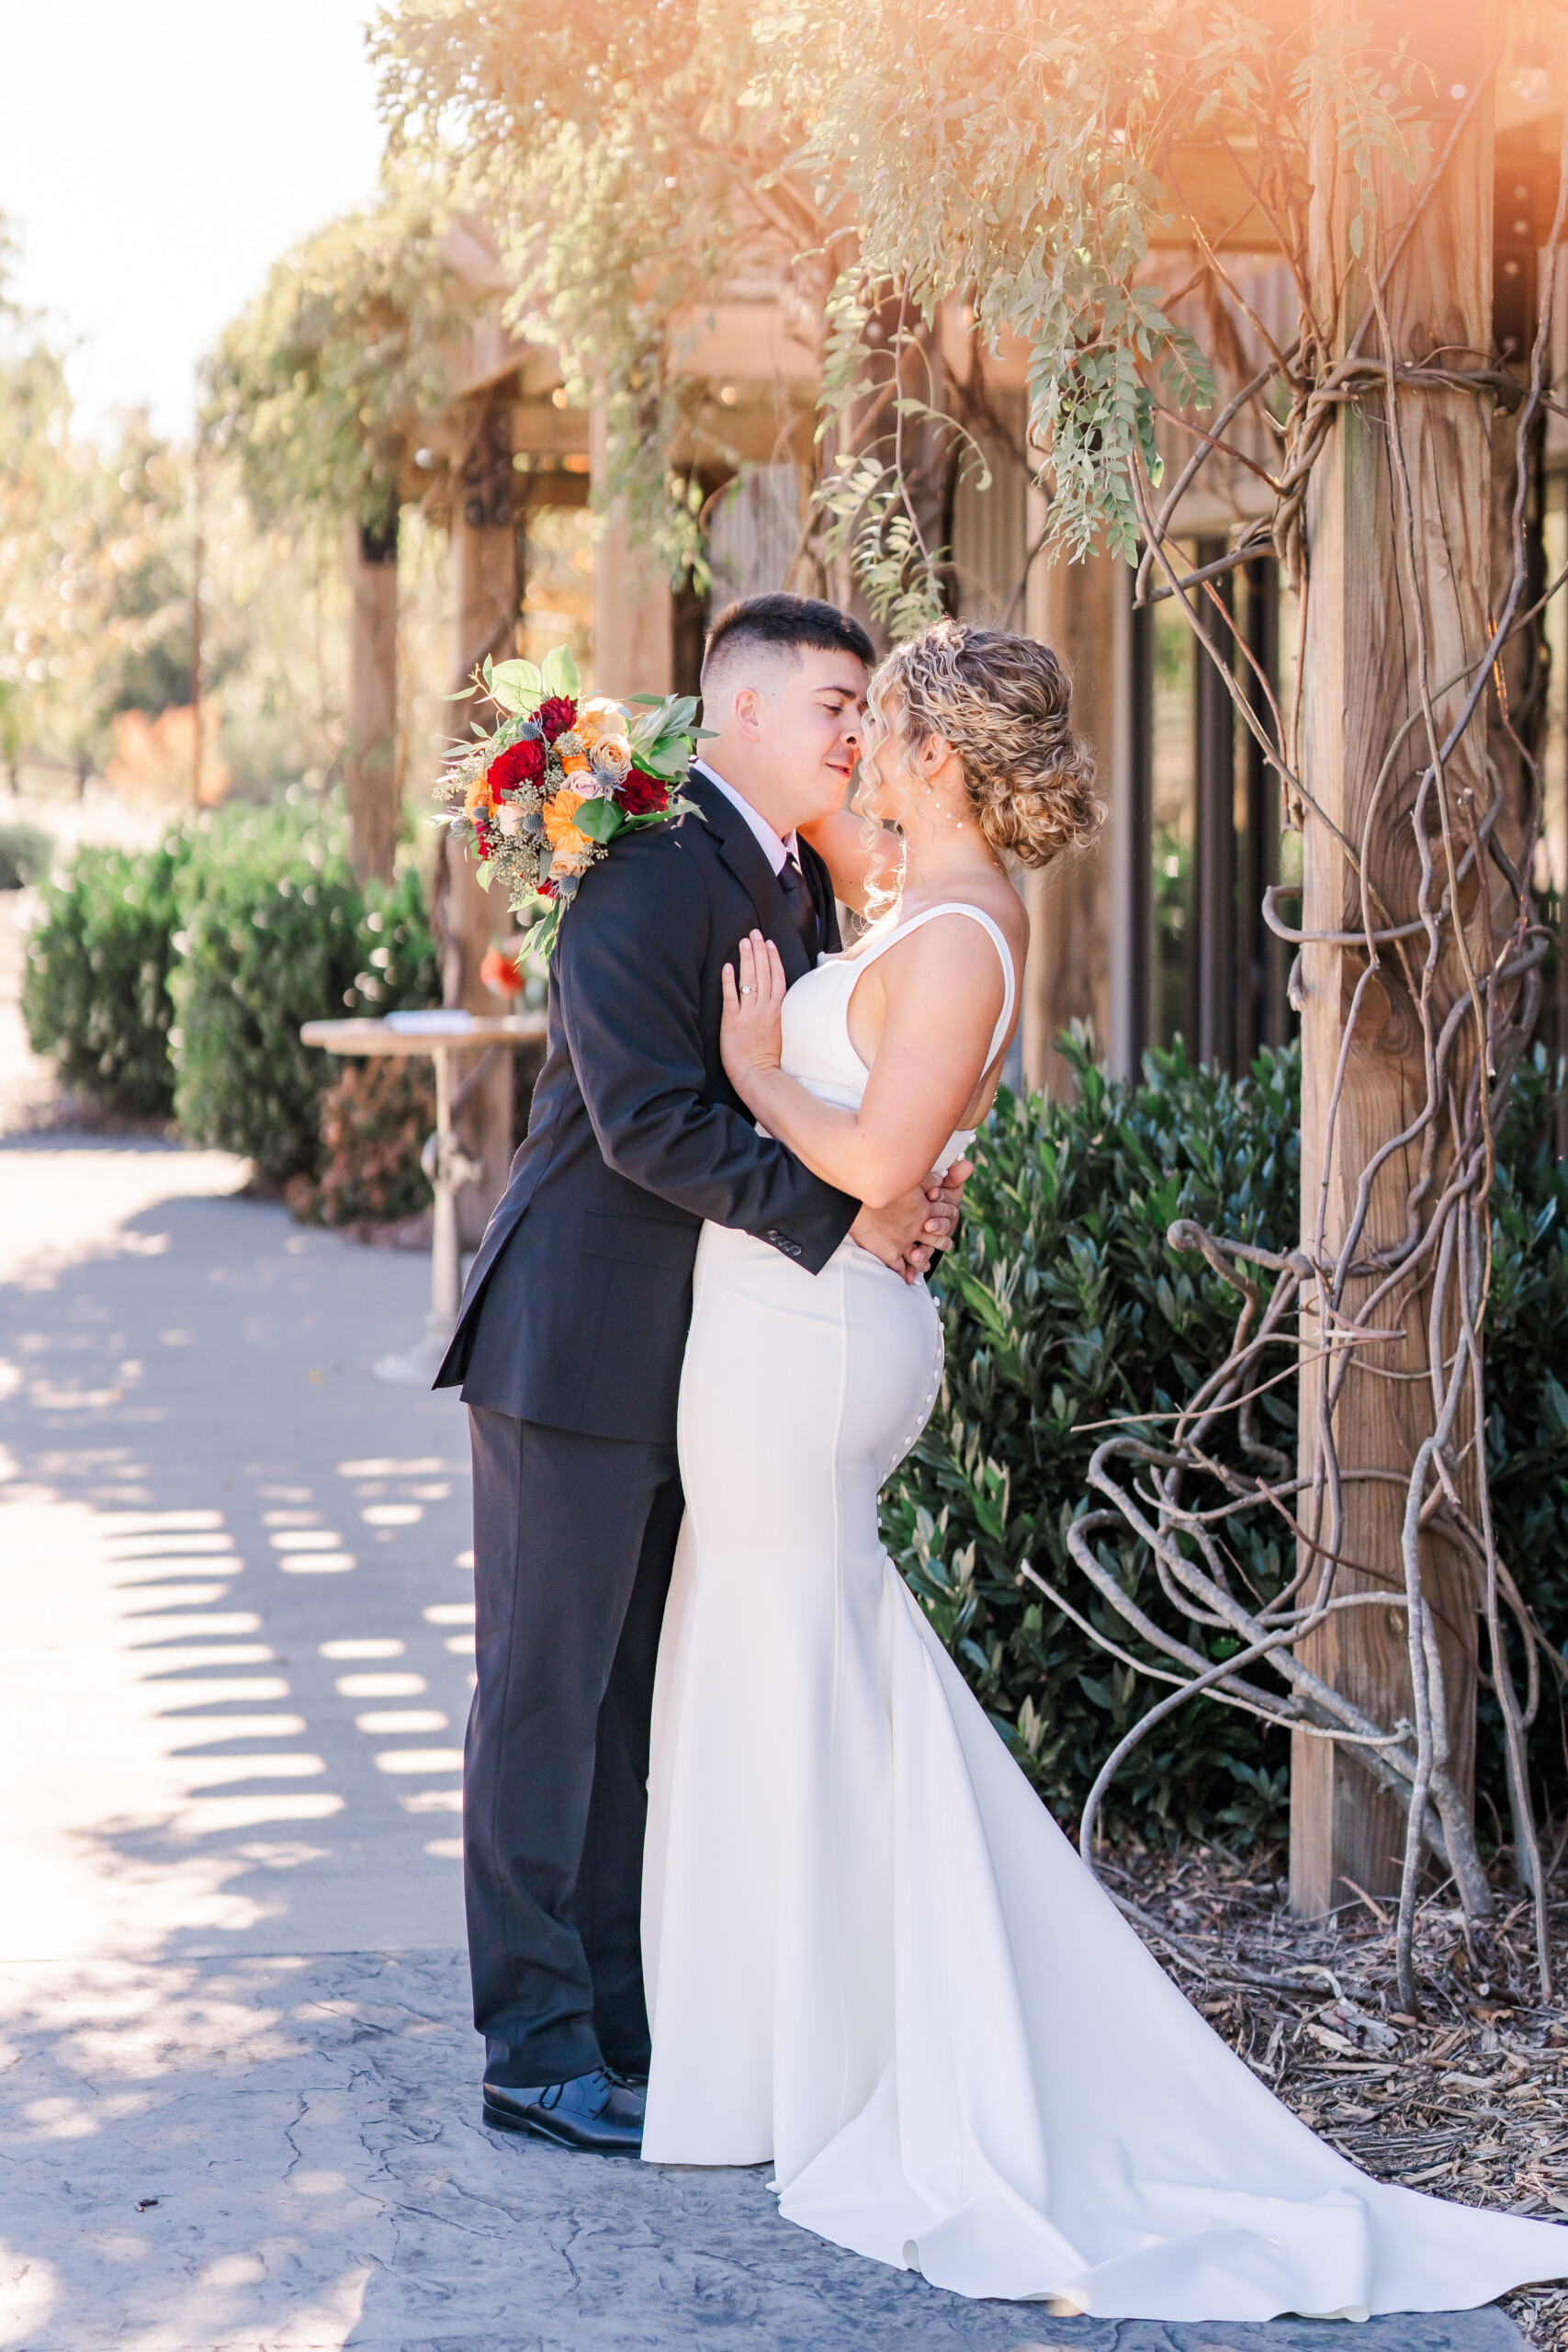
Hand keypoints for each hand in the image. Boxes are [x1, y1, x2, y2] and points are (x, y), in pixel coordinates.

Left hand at [720, 930, 785, 1094]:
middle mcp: (764, 1008)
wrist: (757, 1074)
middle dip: (758, 950)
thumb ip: (775, 1010)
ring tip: (743, 941)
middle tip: (753, 932)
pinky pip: (731, 997)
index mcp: (776, 1009)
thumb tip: (772, 997)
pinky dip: (729, 981)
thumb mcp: (777, 1028)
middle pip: (763, 973)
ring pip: (750, 980)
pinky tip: (728, 966)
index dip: (772, 958)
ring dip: (747, 959)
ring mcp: (749, 1014)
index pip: (777, 977)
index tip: (768, 942)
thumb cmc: (766, 1055)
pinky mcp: (733, 1021)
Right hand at [850, 1157, 970, 1284]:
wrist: (858, 1200)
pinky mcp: (889, 1253)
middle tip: (946, 1244)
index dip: (946, 1220)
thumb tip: (941, 1178)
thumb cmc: (883, 1185)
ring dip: (923, 1261)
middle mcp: (918, 1228)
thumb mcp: (910, 1179)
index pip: (942, 1218)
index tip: (949, 1221)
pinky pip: (899, 1268)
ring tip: (925, 1265)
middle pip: (935, 1239)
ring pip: (919, 1256)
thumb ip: (927, 1178)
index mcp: (924, 1209)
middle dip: (941, 1242)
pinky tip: (905, 1279)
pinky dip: (903, 1275)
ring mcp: (904, 1243)